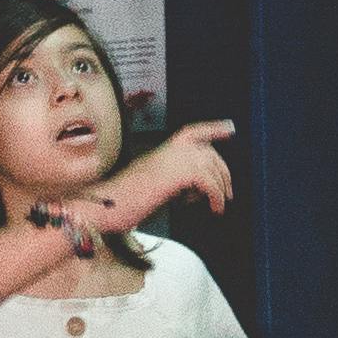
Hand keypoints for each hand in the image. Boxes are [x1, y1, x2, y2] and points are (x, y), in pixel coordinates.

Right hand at [100, 119, 240, 228]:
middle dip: (223, 172)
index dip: (213, 129)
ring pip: (212, 167)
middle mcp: (170, 149)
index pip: (193, 131)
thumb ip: (172, 178)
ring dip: (220, 188)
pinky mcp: (179, 173)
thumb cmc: (122, 198)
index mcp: (163, 150)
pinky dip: (216, 197)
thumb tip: (194, 187)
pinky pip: (209, 183)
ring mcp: (175, 159)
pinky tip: (214, 208)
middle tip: (227, 192)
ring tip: (219, 205)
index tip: (230, 129)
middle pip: (209, 153)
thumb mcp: (152, 182)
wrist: (107, 203)